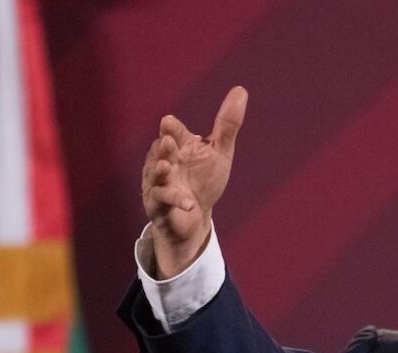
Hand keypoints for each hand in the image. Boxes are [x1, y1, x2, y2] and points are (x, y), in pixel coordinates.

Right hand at [142, 86, 247, 276]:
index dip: (172, 129)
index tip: (169, 122)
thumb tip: (241, 90)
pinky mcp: (157, 206)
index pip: (173, 133)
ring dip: (160, 171)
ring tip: (166, 167)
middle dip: (163, 148)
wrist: (194, 218)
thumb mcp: (219, 152)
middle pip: (159, 152)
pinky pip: (163, 201)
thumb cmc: (204, 180)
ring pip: (155, 176)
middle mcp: (163, 162)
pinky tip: (190, 203)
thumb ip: (227, 124)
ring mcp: (158, 184)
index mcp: (178, 146)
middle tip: (167, 142)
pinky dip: (176, 201)